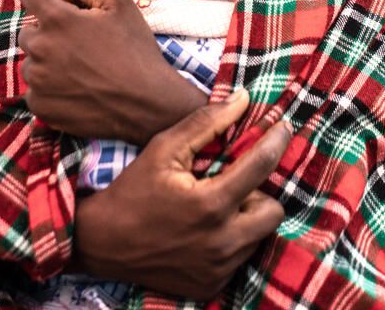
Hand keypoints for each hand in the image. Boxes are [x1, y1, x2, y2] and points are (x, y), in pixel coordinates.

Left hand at [19, 0, 206, 143]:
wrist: (146, 104)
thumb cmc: (135, 50)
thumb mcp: (120, 3)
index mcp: (56, 19)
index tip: (58, 6)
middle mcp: (39, 48)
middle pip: (29, 31)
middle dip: (49, 33)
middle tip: (80, 45)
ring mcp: (37, 81)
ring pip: (32, 63)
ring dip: (48, 62)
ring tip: (81, 71)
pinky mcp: (40, 106)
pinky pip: (36, 90)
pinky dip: (51, 89)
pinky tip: (77, 90)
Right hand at [72, 90, 288, 300]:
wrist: (102, 242)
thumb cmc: (133, 189)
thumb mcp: (164, 148)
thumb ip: (206, 123)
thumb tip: (243, 100)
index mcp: (210, 204)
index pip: (262, 166)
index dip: (277, 141)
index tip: (282, 128)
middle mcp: (221, 241)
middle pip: (273, 211)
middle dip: (260, 193)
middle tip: (233, 185)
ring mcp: (218, 269)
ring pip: (259, 236)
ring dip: (246, 218)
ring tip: (216, 208)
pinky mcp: (212, 285)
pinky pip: (241, 259)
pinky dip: (231, 242)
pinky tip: (205, 232)